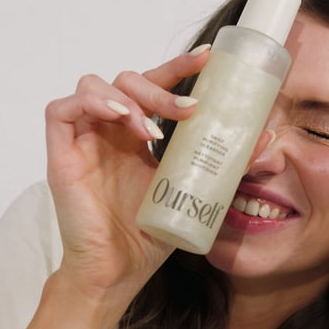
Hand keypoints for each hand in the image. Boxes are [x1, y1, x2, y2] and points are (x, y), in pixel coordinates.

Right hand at [44, 47, 209, 303]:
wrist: (119, 271)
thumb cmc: (150, 236)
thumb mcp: (194, 190)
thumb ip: (223, 163)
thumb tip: (267, 137)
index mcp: (137, 136)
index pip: (155, 87)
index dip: (178, 67)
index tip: (210, 58)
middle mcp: (110, 131)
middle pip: (127, 80)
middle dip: (160, 86)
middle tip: (188, 108)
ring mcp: (85, 140)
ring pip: (94, 84)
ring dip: (129, 96)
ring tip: (152, 129)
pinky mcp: (61, 154)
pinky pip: (61, 109)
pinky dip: (91, 103)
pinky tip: (119, 118)